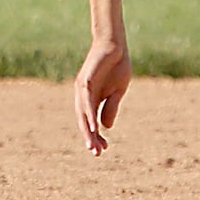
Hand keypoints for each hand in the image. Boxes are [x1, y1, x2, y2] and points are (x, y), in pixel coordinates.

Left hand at [73, 36, 131, 155]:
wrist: (115, 45)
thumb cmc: (117, 66)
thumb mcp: (117, 91)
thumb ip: (110, 107)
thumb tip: (105, 127)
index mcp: (92, 99)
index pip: (91, 122)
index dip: (96, 136)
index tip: (103, 150)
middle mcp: (84, 96)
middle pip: (85, 121)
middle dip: (90, 138)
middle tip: (96, 153)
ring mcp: (83, 89)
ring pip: (83, 114)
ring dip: (88, 131)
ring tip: (93, 146)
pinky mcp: (85, 82)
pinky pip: (86, 102)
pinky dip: (89, 115)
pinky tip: (94, 127)